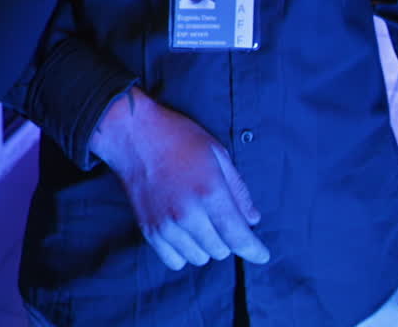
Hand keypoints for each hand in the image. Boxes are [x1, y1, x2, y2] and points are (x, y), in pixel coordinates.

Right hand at [90, 88, 269, 271]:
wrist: (135, 135)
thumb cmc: (179, 138)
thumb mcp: (217, 154)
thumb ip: (238, 190)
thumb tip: (252, 219)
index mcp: (210, 192)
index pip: (238, 237)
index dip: (254, 250)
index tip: (262, 255)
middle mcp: (189, 214)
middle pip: (221, 250)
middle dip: (228, 238)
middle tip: (221, 216)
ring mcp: (167, 226)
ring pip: (199, 258)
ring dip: (206, 245)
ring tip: (201, 220)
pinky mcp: (150, 231)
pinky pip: (175, 261)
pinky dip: (185, 251)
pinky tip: (184, 232)